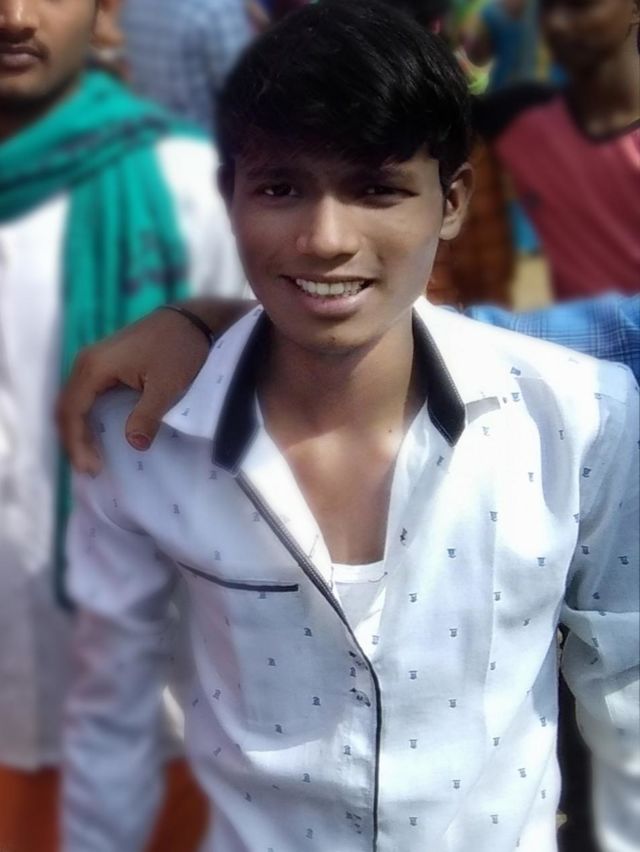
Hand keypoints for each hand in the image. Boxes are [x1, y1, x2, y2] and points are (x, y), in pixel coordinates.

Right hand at [57, 308, 210, 474]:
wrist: (191, 320)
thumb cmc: (179, 349)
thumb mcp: (167, 385)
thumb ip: (148, 415)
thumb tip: (134, 445)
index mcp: (94, 367)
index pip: (72, 412)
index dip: (77, 443)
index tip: (92, 468)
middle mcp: (86, 362)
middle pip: (66, 408)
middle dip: (73, 441)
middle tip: (91, 469)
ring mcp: (93, 361)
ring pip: (73, 402)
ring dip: (78, 430)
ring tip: (91, 457)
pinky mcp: (104, 363)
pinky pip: (85, 395)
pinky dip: (86, 417)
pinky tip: (97, 434)